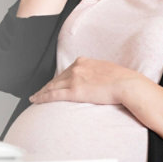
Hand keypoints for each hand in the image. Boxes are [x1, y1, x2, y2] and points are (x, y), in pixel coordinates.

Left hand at [29, 57, 146, 105]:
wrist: (127, 85)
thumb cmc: (122, 80)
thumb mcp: (105, 69)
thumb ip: (94, 72)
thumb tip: (92, 79)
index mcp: (83, 62)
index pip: (66, 72)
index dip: (57, 79)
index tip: (52, 84)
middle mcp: (76, 68)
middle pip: (57, 79)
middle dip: (47, 86)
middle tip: (40, 92)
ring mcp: (74, 79)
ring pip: (52, 87)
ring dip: (41, 92)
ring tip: (35, 97)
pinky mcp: (74, 91)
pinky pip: (53, 95)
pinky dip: (42, 97)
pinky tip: (35, 100)